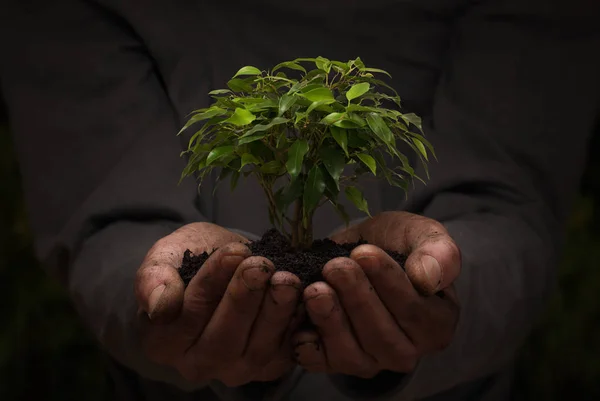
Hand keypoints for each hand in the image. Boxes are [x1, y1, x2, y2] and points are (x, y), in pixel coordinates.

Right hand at [136, 222, 302, 386]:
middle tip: (261, 265)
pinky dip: (295, 324)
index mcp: (163, 342)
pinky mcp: (268, 366)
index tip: (233, 252)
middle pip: (222, 339)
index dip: (212, 283)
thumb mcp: (165, 257)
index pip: (187, 316)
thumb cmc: (188, 263)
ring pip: (256, 349)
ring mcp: (235, 369)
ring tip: (285, 278)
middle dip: (245, 298)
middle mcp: (197, 365)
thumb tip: (159, 306)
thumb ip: (153, 278)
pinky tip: (302, 295)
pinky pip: (284, 352)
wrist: (222, 269)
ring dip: (275, 312)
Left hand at [293, 212, 460, 377]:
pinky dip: (306, 343)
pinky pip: (320, 362)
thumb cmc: (396, 244)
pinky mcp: (335, 360)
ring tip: (315, 288)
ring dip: (331, 320)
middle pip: (382, 336)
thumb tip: (428, 279)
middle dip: (356, 298)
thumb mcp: (422, 234)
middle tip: (336, 266)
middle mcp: (406, 350)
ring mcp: (370, 360)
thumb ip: (438, 252)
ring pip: (351, 354)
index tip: (364, 253)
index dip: (388, 283)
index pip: (415, 312)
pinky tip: (299, 316)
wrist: (359, 252)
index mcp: (437, 323)